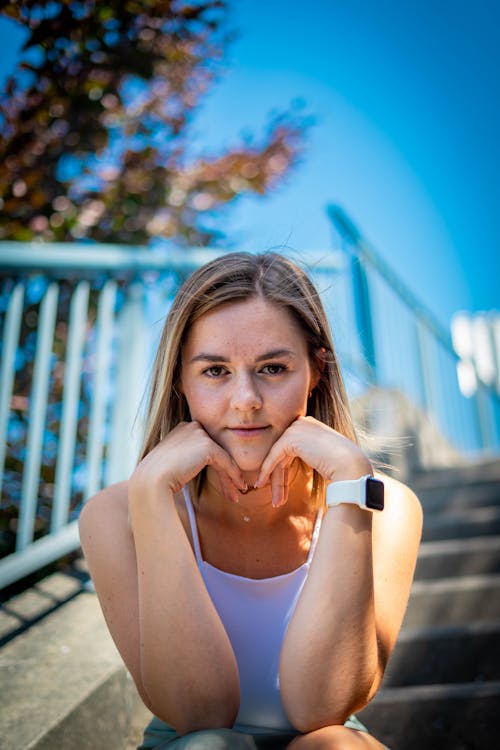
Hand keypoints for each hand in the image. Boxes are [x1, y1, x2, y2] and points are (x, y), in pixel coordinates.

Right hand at [130, 421, 246, 503]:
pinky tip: (238, 488)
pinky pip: (226, 462)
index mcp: (181, 429)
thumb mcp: (173, 464)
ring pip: (223, 457)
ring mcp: (199, 434)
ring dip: (231, 477)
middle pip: (216, 451)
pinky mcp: (207, 445)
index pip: (205, 446)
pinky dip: (234, 475)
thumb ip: (186, 460)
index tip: (221, 483)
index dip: (215, 466)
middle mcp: (191, 426)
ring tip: (237, 494)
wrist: (151, 481)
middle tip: (233, 490)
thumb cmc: (157, 478)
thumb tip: (195, 467)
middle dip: (225, 472)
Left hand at [254, 416, 371, 507]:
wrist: (351, 467)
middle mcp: (303, 422)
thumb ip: (309, 455)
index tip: (281, 489)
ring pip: (277, 456)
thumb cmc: (342, 468)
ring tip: (275, 502)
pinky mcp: (291, 437)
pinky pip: (274, 456)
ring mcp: (297, 428)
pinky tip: (262, 483)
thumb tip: (290, 463)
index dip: (284, 470)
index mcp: (311, 426)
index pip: (291, 448)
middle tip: (277, 499)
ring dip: (275, 480)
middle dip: (279, 477)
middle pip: (283, 453)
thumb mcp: (322, 458)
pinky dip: (267, 470)